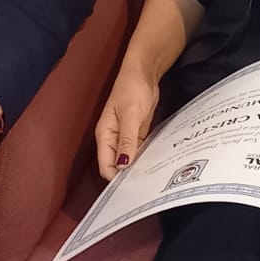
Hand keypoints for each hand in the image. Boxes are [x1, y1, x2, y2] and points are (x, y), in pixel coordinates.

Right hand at [96, 64, 158, 180]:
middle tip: (146, 186)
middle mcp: (113, 139)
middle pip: (116, 165)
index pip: (105, 165)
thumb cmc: (133, 89)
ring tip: (152, 178)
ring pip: (128, 160)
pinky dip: (144, 157)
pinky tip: (155, 164)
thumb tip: (122, 165)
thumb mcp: (131, 115)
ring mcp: (124, 136)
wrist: (143, 73)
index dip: (116, 178)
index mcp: (105, 135)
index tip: (132, 188)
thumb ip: (127, 140)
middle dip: (128, 176)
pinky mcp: (136, 133)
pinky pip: (138, 151)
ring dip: (138, 167)